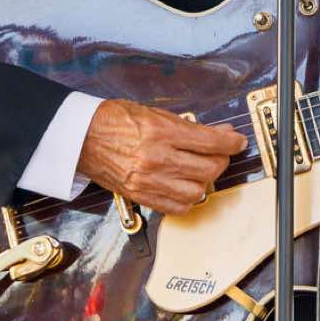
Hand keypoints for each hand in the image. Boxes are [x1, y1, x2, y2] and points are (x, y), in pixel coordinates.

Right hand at [75, 100, 247, 214]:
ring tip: (199, 170)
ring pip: (198, 192)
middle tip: (217, 153)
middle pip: (209, 169)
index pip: (211, 142)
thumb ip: (188, 126)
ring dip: (204, 181)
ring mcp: (149, 181)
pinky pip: (178, 207)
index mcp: (160, 132)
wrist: (81, 138)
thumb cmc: (113, 121)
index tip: (237, 141)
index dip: (231, 142)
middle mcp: (156, 158)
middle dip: (220, 160)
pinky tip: (184, 185)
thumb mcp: (154, 113)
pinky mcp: (142, 196)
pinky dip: (188, 198)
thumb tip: (218, 133)